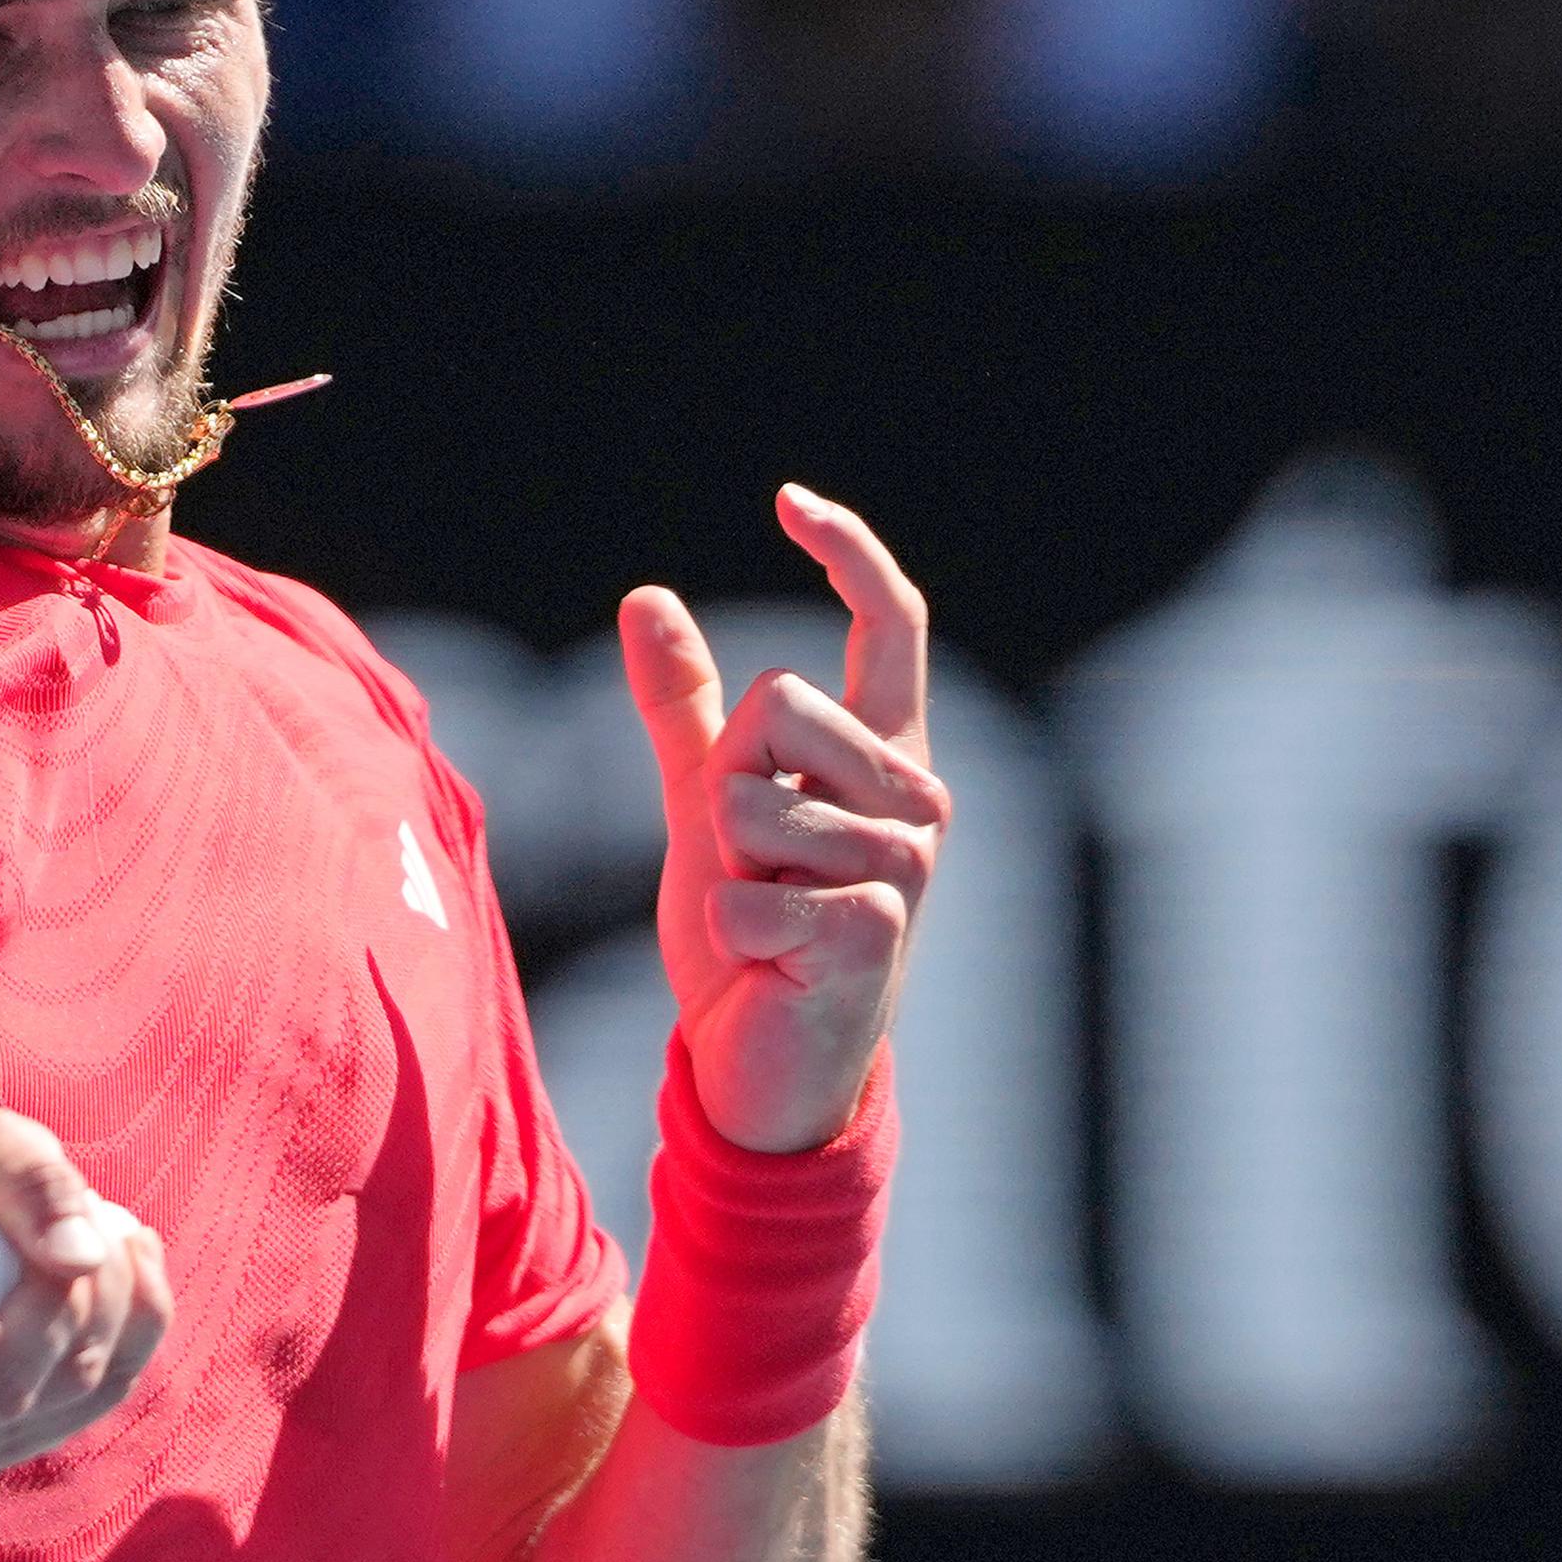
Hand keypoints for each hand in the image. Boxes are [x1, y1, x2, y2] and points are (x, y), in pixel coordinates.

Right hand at [0, 1109, 172, 1475]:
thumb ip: (24, 1184)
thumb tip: (80, 1258)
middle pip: (4, 1394)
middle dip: (66, 1299)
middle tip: (80, 1209)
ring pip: (74, 1388)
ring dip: (113, 1295)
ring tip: (99, 1218)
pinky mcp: (39, 1428)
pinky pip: (113, 1385)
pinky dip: (142, 1316)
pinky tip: (134, 1253)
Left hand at [619, 484, 949, 1153]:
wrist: (763, 1062)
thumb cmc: (752, 931)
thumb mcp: (707, 802)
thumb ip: (684, 708)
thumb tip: (647, 598)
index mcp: (883, 757)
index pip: (891, 627)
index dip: (849, 553)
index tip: (788, 499)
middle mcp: (913, 800)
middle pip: (781, 701)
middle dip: (726, 777)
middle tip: (748, 862)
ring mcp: (903, 867)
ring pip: (755, 794)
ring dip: (726, 863)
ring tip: (764, 918)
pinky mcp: (874, 932)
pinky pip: (746, 887)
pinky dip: (727, 925)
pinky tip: (765, 963)